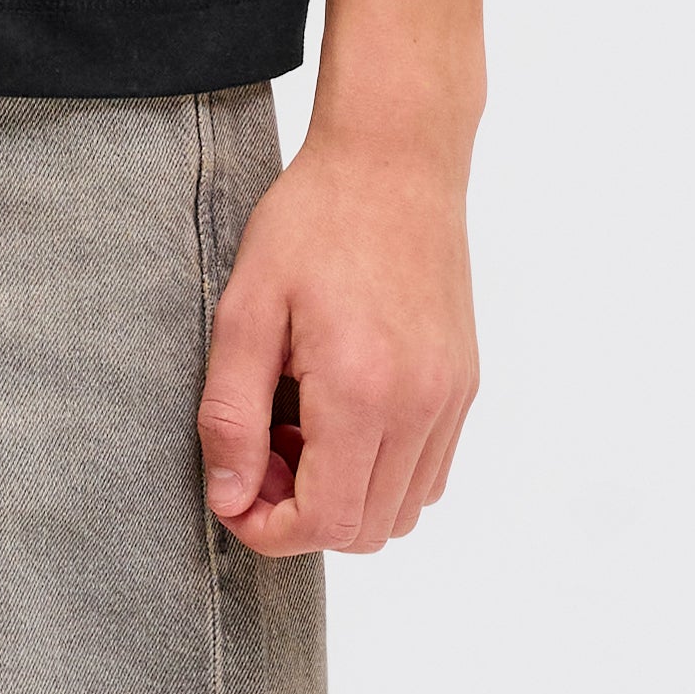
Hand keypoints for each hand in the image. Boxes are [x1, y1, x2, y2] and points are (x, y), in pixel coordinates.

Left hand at [196, 129, 478, 556]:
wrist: (394, 162)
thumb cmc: (312, 223)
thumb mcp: (245, 312)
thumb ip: (232, 416)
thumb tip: (231, 498)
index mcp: (363, 392)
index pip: (326, 523)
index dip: (269, 530)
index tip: (234, 491)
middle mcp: (420, 406)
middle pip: (366, 531)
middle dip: (302, 517)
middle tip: (262, 452)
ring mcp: (451, 398)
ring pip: (403, 511)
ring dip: (345, 497)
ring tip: (301, 429)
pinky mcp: (464, 385)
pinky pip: (429, 472)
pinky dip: (383, 473)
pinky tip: (341, 416)